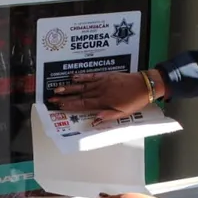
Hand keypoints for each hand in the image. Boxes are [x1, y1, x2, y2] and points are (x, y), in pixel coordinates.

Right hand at [48, 72, 162, 124]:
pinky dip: (82, 76)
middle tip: (52, 98)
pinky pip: (92, 76)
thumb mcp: (123, 113)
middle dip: (65, 97)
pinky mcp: (107, 75)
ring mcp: (103, 82)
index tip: (59, 106)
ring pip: (83, 85)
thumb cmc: (135, 101)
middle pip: (79, 94)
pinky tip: (73, 77)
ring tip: (57, 89)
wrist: (145, 85)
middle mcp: (100, 91)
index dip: (70, 105)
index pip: (83, 104)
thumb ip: (107, 116)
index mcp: (104, 102)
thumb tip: (93, 122)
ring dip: (69, 87)